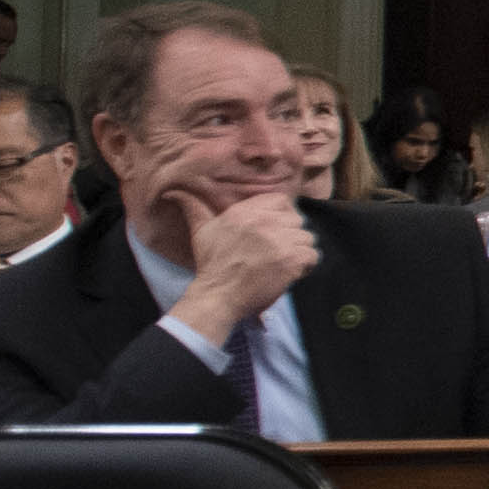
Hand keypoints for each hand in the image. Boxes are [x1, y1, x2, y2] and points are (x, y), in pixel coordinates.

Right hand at [175, 187, 318, 340]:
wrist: (217, 295)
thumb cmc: (211, 265)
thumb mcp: (201, 232)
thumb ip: (196, 209)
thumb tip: (175, 192)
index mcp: (245, 212)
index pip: (282, 200)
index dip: (283, 215)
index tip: (275, 230)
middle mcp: (265, 222)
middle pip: (297, 221)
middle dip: (290, 236)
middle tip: (275, 252)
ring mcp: (280, 240)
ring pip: (307, 238)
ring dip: (298, 252)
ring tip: (281, 263)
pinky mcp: (291, 259)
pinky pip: (312, 255)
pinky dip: (305, 266)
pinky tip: (289, 272)